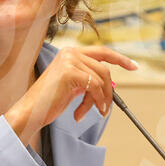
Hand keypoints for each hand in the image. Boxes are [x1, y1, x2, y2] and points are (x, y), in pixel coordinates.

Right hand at [4, 46, 137, 145]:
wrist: (30, 112)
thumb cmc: (49, 102)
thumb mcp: (73, 88)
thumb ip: (89, 82)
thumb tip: (112, 86)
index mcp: (70, 53)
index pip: (102, 51)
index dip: (120, 58)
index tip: (134, 66)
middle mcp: (70, 52)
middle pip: (105, 68)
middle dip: (108, 90)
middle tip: (105, 108)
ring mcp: (69, 61)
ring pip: (101, 79)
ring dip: (100, 100)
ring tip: (88, 113)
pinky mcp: (69, 72)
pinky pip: (95, 87)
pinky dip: (96, 102)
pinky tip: (82, 113)